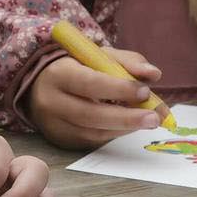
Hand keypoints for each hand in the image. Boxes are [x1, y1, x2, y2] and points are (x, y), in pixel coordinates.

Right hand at [26, 48, 162, 148]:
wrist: (42, 84)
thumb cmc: (76, 67)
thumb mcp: (97, 56)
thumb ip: (126, 62)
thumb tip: (153, 74)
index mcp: (58, 74)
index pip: (89, 83)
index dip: (118, 89)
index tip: (145, 91)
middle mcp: (51, 101)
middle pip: (90, 114)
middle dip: (126, 118)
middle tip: (155, 118)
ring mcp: (53, 125)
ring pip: (93, 132)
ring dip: (125, 128)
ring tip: (148, 120)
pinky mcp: (60, 140)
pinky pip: (92, 141)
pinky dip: (114, 133)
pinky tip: (128, 125)